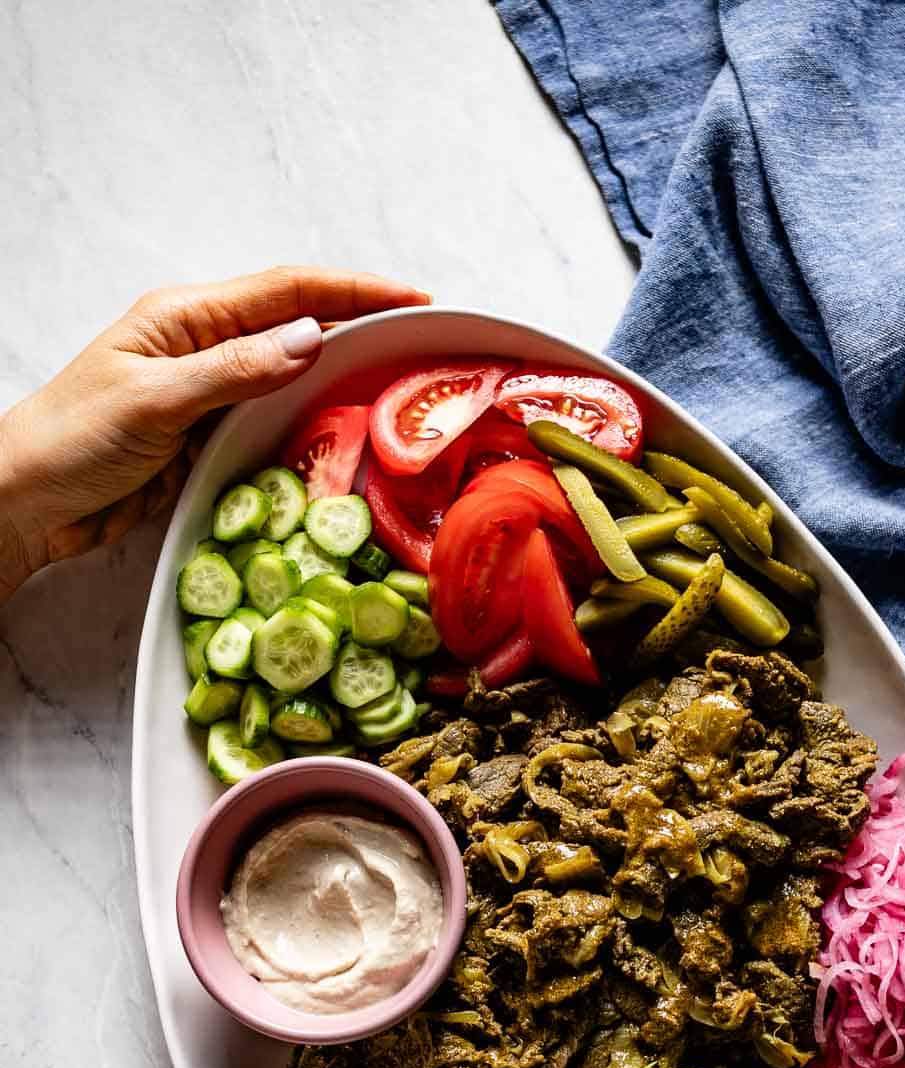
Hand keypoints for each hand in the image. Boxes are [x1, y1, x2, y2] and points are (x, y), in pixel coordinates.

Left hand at [0, 266, 426, 596]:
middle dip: (362, 324)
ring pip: (292, 374)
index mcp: (186, 317)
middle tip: (426, 341)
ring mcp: (210, 394)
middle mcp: (204, 347)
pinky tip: (348, 436)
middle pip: (298, 323)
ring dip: (344, 375)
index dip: (354, 290)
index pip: (286, 289)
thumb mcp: (154, 401)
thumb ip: (232, 371)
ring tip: (404, 386)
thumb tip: (309, 339)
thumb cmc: (72, 441)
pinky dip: (314, 423)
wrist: (27, 501)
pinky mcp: (211, 438)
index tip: (413, 299)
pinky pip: (275, 422)